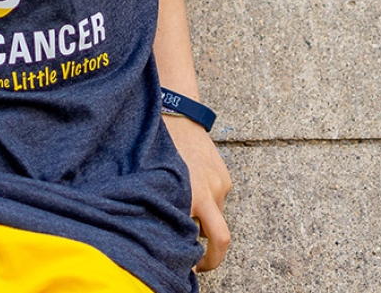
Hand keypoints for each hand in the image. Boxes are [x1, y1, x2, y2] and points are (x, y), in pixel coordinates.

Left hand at [162, 114, 231, 270]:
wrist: (176, 113)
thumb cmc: (157, 149)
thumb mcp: (154, 182)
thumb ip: (163, 208)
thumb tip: (166, 235)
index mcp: (186, 195)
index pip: (194, 240)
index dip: (192, 259)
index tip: (185, 267)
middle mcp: (207, 192)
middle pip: (221, 239)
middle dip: (212, 258)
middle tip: (198, 265)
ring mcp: (219, 185)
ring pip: (215, 218)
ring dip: (203, 222)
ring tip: (185, 209)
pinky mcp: (225, 178)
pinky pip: (217, 200)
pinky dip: (206, 202)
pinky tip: (192, 187)